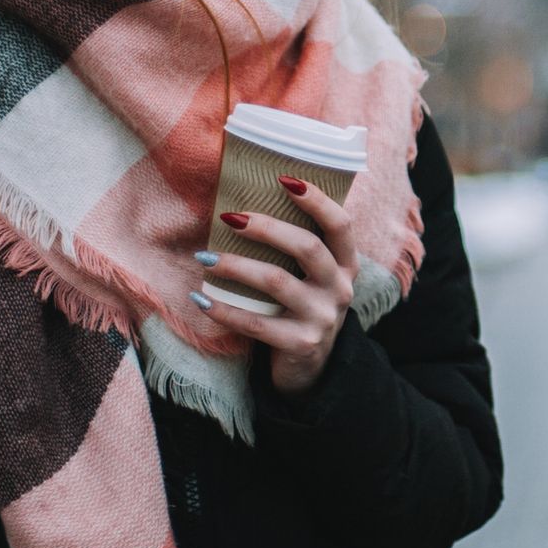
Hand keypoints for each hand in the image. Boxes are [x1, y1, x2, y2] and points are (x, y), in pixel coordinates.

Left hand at [191, 177, 356, 396]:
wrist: (311, 368)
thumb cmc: (302, 307)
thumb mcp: (314, 278)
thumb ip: (298, 249)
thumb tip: (246, 207)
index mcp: (346, 265)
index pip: (340, 225)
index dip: (316, 200)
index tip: (284, 179)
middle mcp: (340, 289)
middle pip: (307, 247)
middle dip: (267, 227)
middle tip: (230, 218)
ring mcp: (322, 318)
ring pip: (277, 281)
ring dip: (236, 265)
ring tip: (205, 257)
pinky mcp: (300, 344)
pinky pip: (256, 323)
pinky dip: (224, 309)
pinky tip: (201, 298)